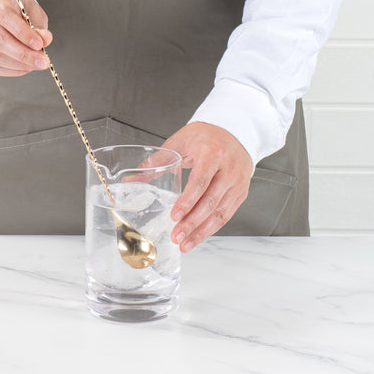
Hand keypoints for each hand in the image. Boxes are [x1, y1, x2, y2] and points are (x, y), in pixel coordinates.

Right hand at [0, 0, 52, 75]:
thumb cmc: (12, 6)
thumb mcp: (29, 8)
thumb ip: (37, 24)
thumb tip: (44, 40)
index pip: (5, 16)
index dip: (24, 33)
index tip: (40, 44)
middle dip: (23, 54)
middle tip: (41, 61)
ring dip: (18, 64)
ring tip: (34, 65)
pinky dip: (8, 70)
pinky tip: (22, 68)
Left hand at [163, 122, 252, 252]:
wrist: (233, 130)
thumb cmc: (205, 135)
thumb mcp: (180, 142)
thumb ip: (156, 161)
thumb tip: (132, 180)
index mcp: (212, 153)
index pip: (200, 181)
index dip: (187, 201)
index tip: (174, 216)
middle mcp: (228, 168)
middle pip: (210, 201)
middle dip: (192, 222)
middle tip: (176, 236)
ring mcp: (237, 181)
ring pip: (220, 212)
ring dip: (202, 231)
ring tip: (185, 243)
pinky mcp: (241, 191)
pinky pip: (227, 213)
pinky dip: (212, 227)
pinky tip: (199, 235)